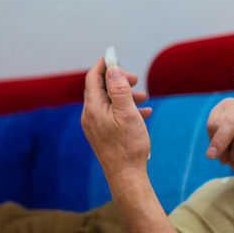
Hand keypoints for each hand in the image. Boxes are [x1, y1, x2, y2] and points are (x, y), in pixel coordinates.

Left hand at [81, 58, 151, 184]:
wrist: (126, 177)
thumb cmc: (129, 146)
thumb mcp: (128, 113)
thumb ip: (119, 89)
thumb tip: (112, 68)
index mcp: (93, 108)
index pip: (93, 78)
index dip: (104, 65)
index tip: (115, 55)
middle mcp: (89, 116)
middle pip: (101, 89)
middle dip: (118, 81)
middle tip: (136, 80)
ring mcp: (94, 126)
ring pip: (108, 102)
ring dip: (125, 96)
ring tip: (144, 97)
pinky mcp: (101, 135)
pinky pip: (111, 115)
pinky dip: (125, 110)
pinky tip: (143, 114)